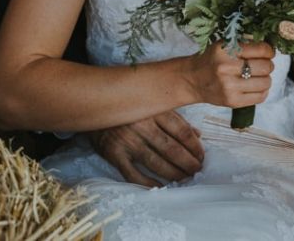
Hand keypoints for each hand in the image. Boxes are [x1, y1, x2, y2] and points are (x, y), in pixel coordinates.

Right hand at [88, 110, 203, 186]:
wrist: (91, 106)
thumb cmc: (127, 106)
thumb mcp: (151, 105)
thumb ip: (174, 119)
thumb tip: (197, 134)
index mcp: (153, 110)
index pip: (181, 131)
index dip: (195, 147)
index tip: (202, 156)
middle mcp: (141, 125)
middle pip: (172, 149)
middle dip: (188, 163)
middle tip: (196, 171)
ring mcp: (127, 140)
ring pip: (157, 163)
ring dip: (174, 174)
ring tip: (184, 178)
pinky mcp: (114, 153)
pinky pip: (133, 174)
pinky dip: (148, 183)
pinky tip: (160, 187)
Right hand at [190, 41, 274, 107]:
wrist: (192, 80)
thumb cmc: (211, 60)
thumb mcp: (222, 45)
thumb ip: (244, 43)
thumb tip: (270, 47)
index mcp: (225, 50)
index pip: (261, 49)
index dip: (269, 51)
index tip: (268, 52)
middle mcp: (226, 68)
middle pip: (265, 67)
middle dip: (268, 65)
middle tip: (263, 65)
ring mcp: (229, 86)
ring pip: (266, 82)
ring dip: (266, 79)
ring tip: (258, 76)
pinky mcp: (232, 101)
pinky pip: (260, 97)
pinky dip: (262, 91)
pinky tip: (254, 86)